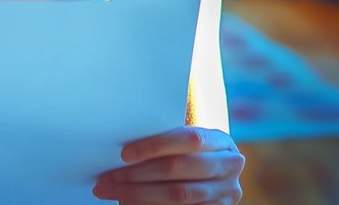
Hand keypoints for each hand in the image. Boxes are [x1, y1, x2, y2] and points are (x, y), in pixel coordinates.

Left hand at [92, 127, 244, 203]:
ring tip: (113, 191)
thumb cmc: (188, 154)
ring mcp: (227, 194)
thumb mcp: (185, 143)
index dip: (155, 146)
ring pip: (179, 195)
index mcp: (221, 141)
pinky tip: (131, 203)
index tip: (124, 154)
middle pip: (179, 169)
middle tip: (108, 177)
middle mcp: (229, 167)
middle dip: (138, 173)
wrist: (211, 175)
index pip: (189, 140)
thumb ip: (164, 142)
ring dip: (139, 194)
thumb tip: (120, 152)